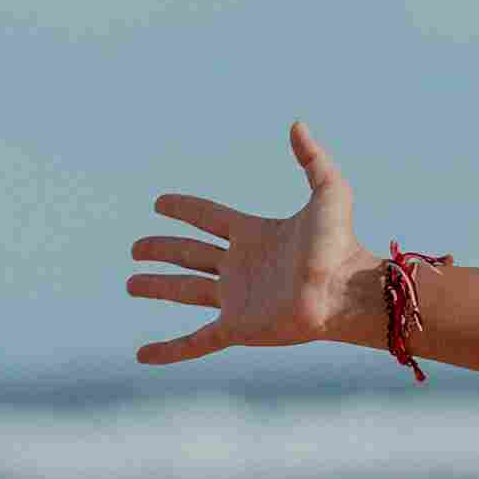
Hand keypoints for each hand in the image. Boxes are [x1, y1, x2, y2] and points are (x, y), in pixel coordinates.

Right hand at [128, 123, 366, 362]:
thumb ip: (313, 159)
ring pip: (186, 292)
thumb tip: (296, 123)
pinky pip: (196, 342)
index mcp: (254, 234)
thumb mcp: (329, 192)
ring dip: (157, 288)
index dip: (184, 209)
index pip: (209, 218)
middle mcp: (241, 267)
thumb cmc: (342, 244)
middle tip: (135, 248)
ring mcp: (237, 299)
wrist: (347, 291)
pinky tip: (143, 355)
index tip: (159, 203)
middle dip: (161, 250)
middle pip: (191, 255)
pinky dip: (169, 350)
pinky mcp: (238, 328)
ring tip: (131, 284)